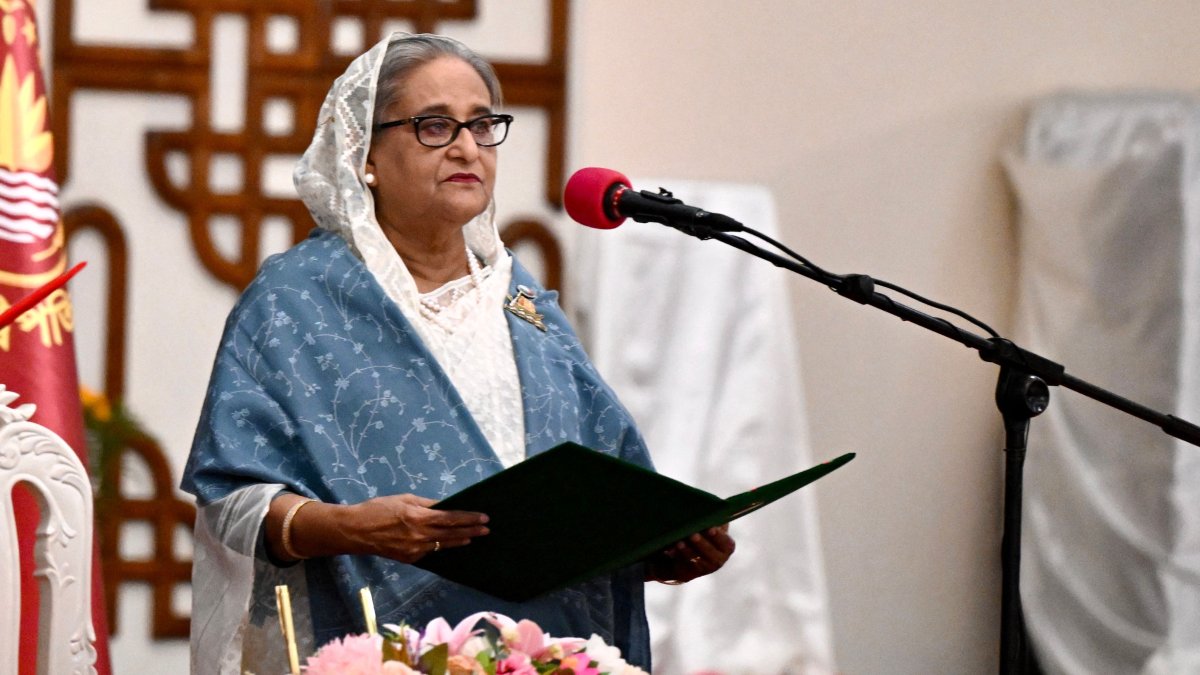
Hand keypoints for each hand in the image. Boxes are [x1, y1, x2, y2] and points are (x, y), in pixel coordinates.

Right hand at [345, 493, 489, 562]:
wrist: (356, 531)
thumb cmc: (377, 509)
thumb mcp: (403, 499)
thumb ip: (426, 504)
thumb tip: (444, 505)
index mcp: (418, 517)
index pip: (450, 518)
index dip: (468, 518)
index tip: (483, 517)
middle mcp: (419, 535)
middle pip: (451, 534)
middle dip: (471, 531)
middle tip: (487, 529)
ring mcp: (415, 550)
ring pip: (443, 545)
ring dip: (459, 541)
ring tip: (473, 537)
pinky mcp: (409, 558)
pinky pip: (429, 552)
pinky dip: (440, 546)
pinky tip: (450, 543)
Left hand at [645, 524, 734, 583]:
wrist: (693, 551)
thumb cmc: (704, 532)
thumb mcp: (711, 525)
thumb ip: (713, 518)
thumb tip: (710, 506)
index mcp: (726, 546)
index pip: (726, 543)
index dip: (718, 536)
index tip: (710, 528)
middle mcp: (718, 560)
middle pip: (711, 553)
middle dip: (701, 544)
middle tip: (693, 535)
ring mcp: (704, 568)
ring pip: (696, 560)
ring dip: (687, 551)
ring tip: (679, 542)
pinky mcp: (690, 573)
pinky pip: (683, 565)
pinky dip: (677, 557)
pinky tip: (670, 550)